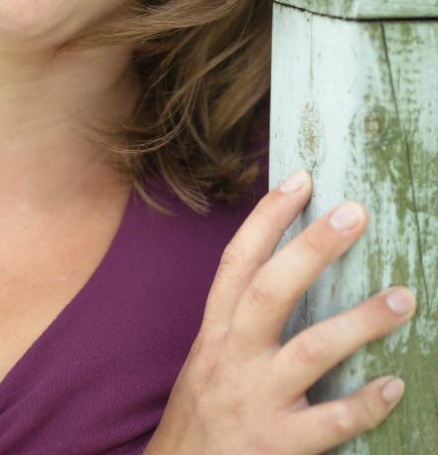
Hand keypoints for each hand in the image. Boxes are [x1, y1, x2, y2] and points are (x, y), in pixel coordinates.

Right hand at [145, 170, 414, 454]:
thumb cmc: (203, 411)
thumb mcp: (212, 356)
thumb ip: (244, 320)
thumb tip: (294, 271)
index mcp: (216, 330)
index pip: (238, 260)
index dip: (266, 217)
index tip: (300, 178)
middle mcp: (232, 356)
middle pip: (270, 290)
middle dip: (311, 248)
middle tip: (354, 213)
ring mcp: (254, 400)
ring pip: (308, 351)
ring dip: (358, 322)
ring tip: (403, 297)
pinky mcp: (276, 445)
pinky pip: (327, 423)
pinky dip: (362, 405)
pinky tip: (394, 386)